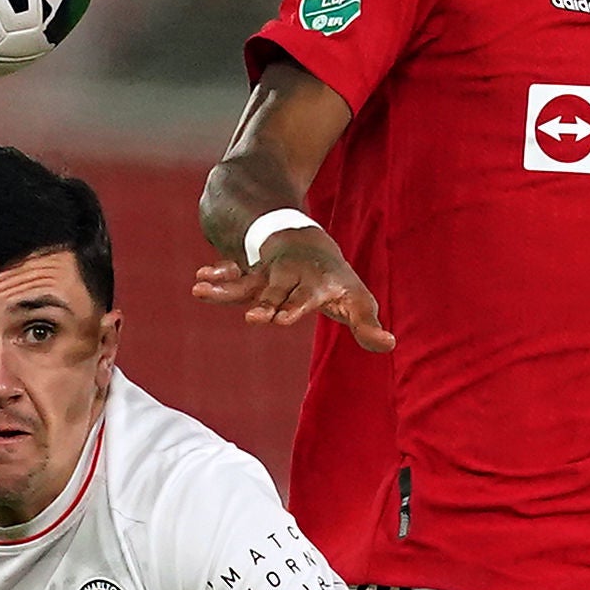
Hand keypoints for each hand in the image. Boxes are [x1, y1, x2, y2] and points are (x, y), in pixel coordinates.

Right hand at [191, 225, 394, 352]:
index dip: (293, 307)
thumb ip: (368, 325)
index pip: (304, 298)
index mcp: (316, 284)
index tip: (281, 319)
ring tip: (200, 289)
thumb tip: (390, 344)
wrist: (311, 245)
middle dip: (264, 303)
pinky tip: (199, 280)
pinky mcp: (252, 276)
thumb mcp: (358, 300)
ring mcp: (269, 275)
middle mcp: (290, 277)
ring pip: (246, 282)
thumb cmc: (337, 282)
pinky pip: (232, 276)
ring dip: (225, 287)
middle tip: (254, 317)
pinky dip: (217, 276)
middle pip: (274, 292)